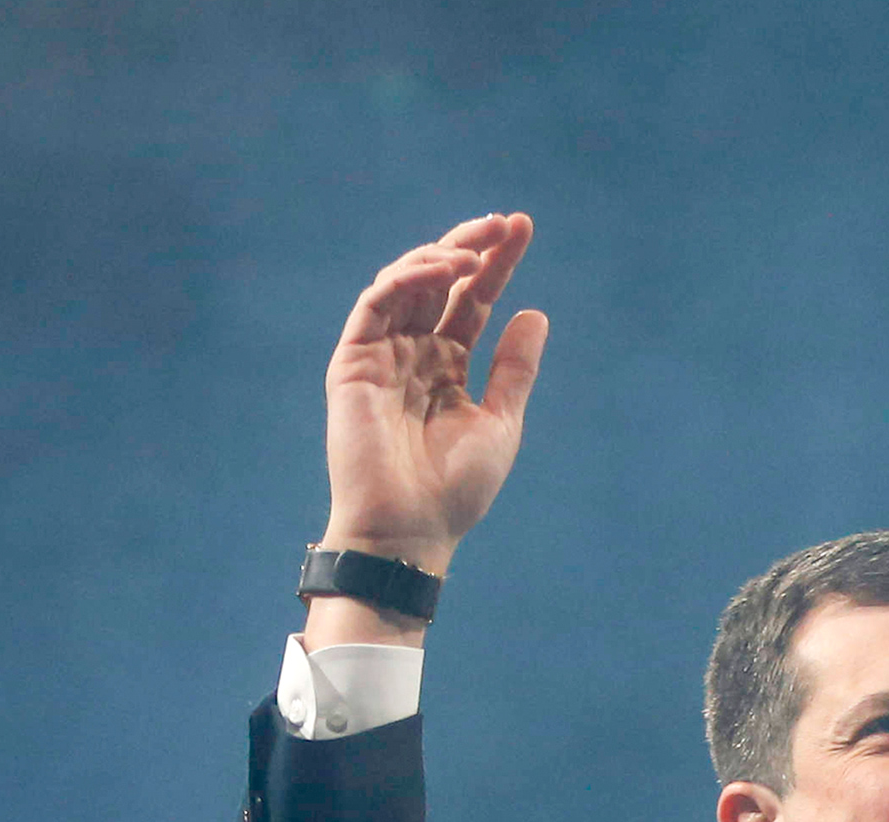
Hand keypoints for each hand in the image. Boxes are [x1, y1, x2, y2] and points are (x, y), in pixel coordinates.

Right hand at [315, 213, 548, 603]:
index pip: (472, 301)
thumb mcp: (500, 423)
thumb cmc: (454, 490)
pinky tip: (444, 270)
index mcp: (447, 367)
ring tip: (477, 248)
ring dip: (441, 256)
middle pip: (441, 283)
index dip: (496, 264)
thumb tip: (535, 313)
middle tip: (504, 223)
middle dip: (471, 246)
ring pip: (405, 283)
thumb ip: (514, 369)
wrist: (409, 530)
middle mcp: (413, 353)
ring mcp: (380, 354)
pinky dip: (408, 278)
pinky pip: (377, 304)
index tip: (523, 228)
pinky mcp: (353, 362)